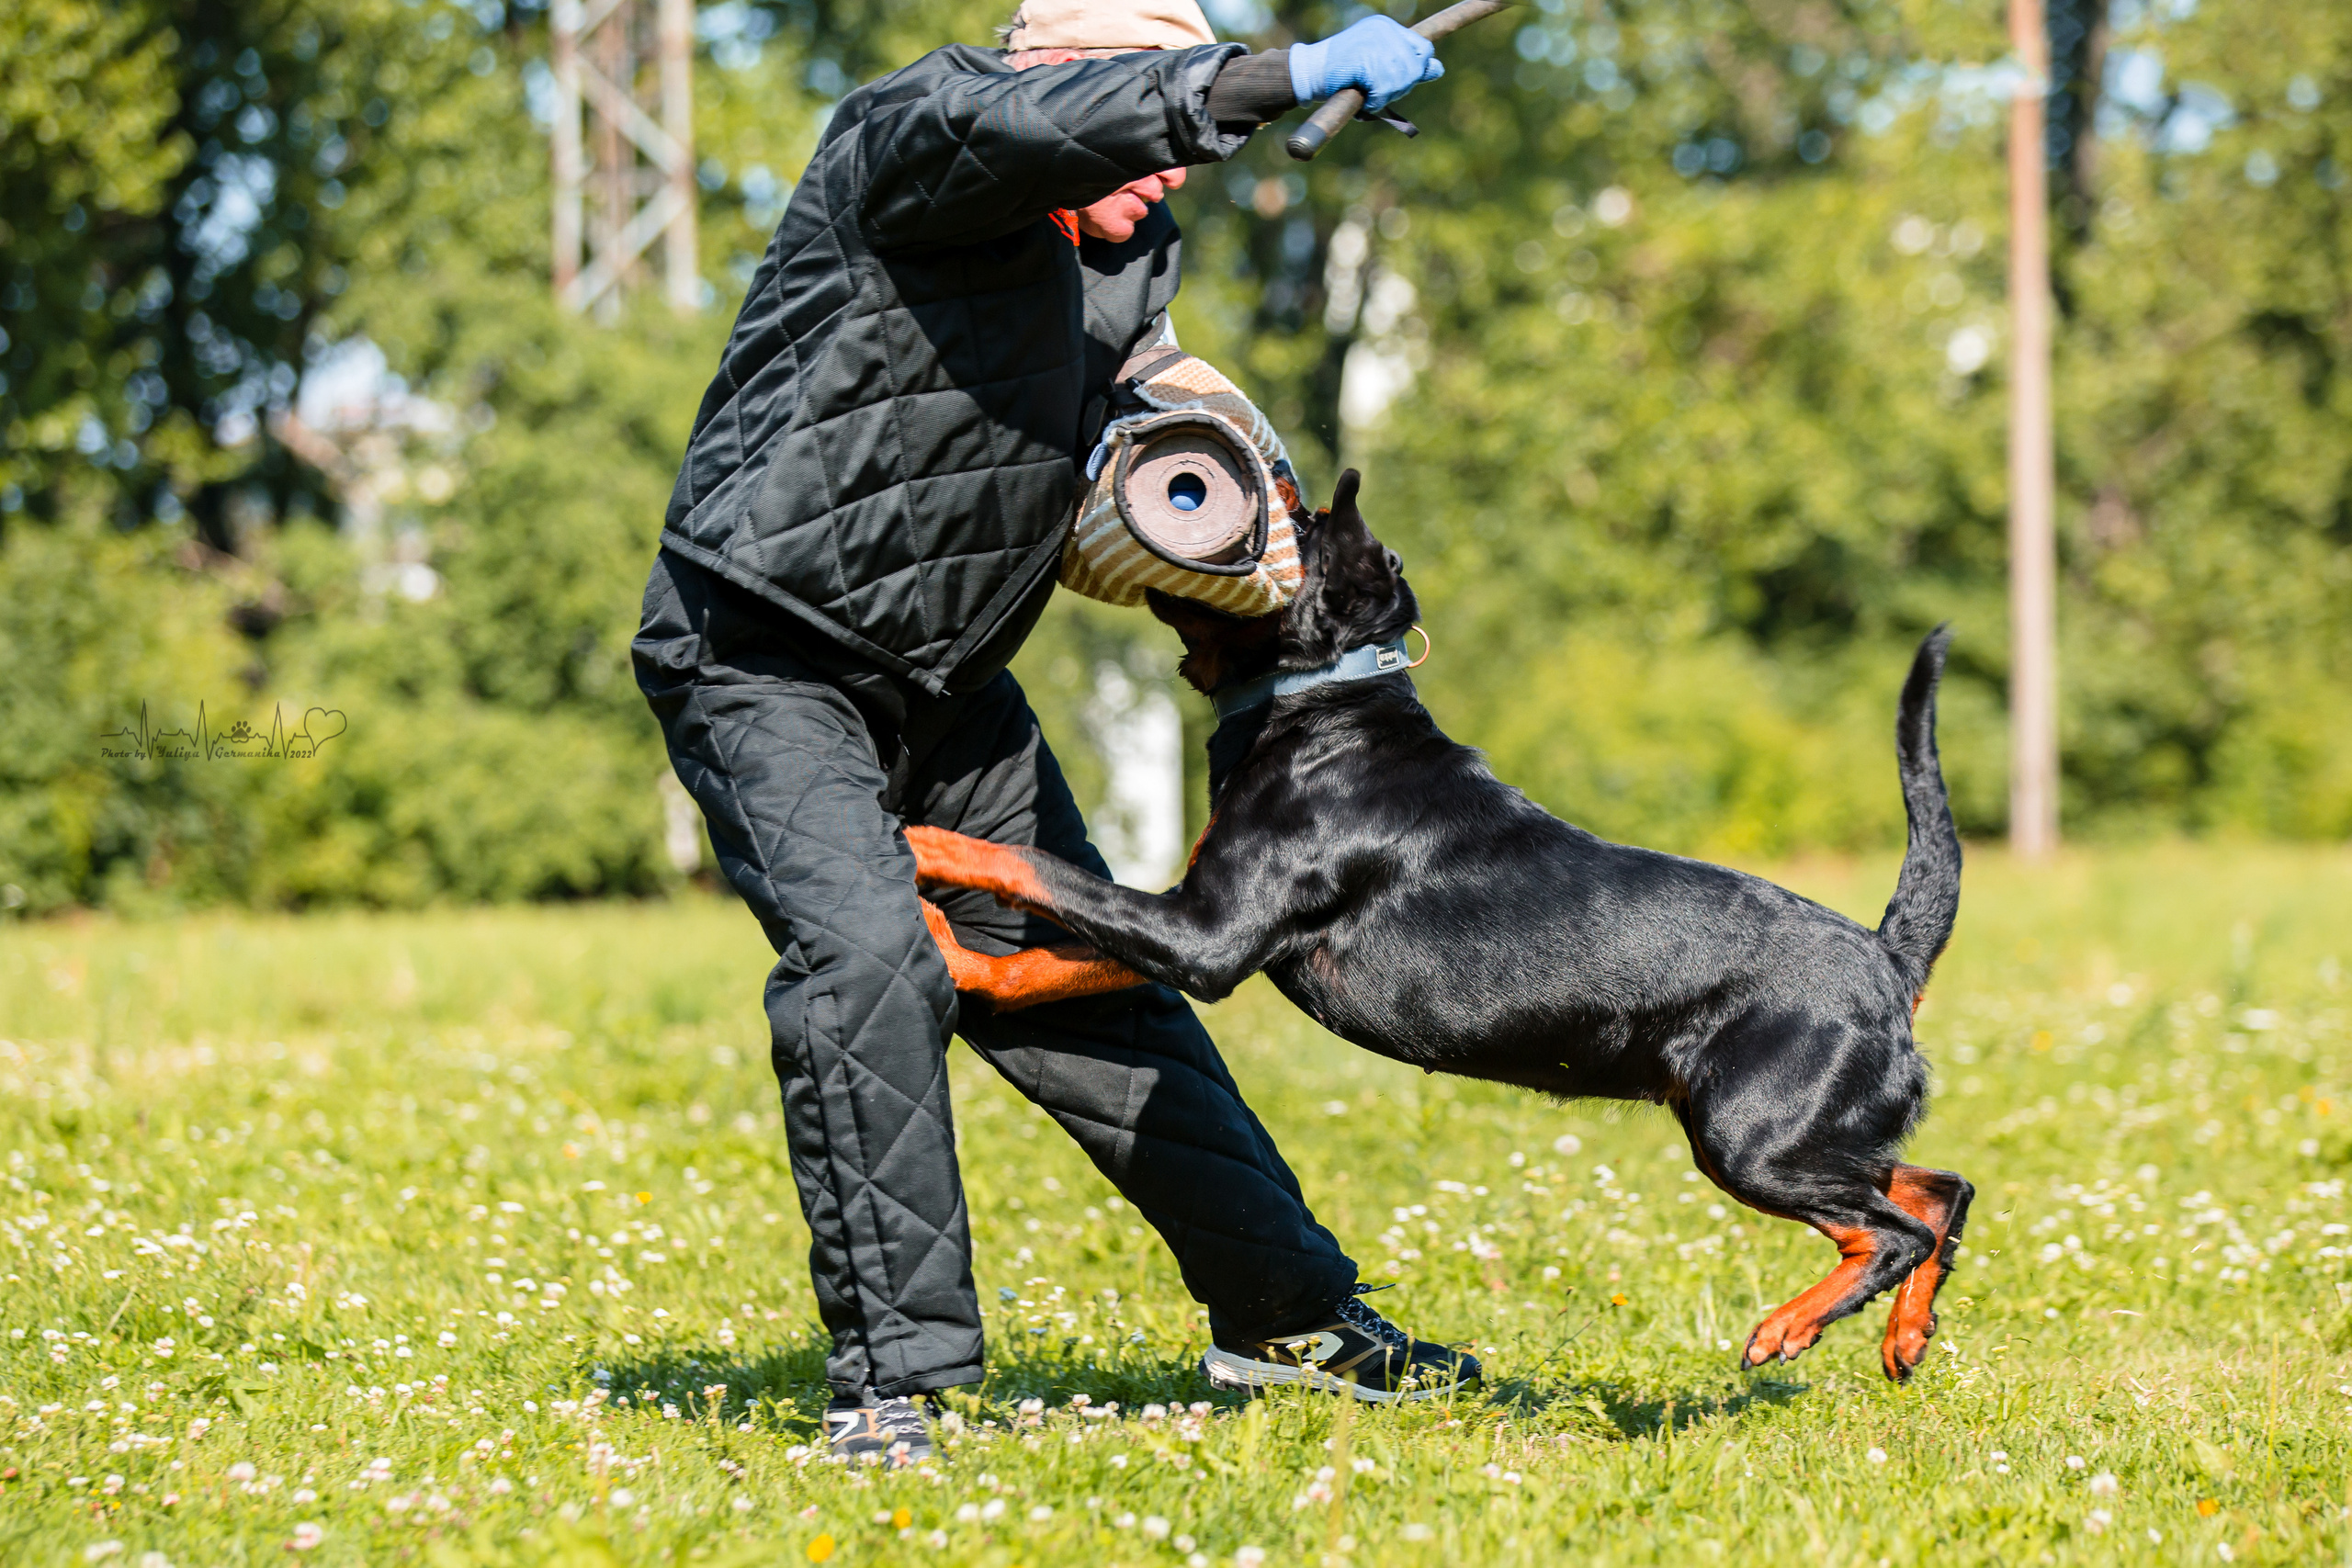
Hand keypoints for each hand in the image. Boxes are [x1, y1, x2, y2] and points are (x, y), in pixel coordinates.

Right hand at [1288, 16, 1442, 112]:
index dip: (1417, 69)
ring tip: (1369, 95)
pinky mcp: (1364, 58)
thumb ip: (1407, 66)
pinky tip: (1363, 99)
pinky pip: (1383, 89)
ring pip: (1401, 79)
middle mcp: (1384, 29)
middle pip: (1415, 67)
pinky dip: (1374, 101)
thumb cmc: (1343, 73)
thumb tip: (1438, 69)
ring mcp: (1374, 42)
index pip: (1424, 48)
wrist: (1310, 73)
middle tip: (1379, 92)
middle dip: (1401, 86)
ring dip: (1386, 95)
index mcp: (1387, 26)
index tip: (1401, 82)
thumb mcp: (1379, 65)